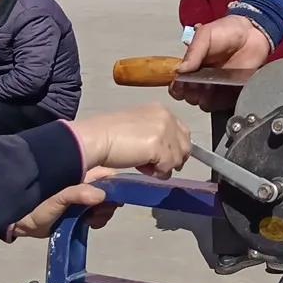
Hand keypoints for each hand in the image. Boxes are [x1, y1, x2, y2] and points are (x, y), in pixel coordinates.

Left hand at [8, 167, 118, 239]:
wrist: (18, 224)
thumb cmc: (35, 207)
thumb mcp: (55, 200)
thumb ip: (76, 194)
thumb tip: (102, 196)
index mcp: (81, 174)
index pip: (108, 175)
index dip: (115, 187)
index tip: (112, 202)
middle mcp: (84, 183)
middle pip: (109, 191)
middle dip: (108, 205)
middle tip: (98, 215)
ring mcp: (82, 197)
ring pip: (104, 203)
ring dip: (103, 214)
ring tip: (91, 221)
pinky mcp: (80, 211)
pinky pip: (97, 214)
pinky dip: (97, 220)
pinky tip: (89, 225)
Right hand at [69, 106, 191, 175]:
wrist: (97, 137)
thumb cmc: (110, 134)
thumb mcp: (139, 127)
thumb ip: (156, 134)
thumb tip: (168, 155)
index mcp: (162, 110)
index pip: (183, 133)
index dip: (175, 149)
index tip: (162, 158)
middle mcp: (167, 117)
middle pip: (185, 146)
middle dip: (173, 159)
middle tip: (154, 165)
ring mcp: (165, 131)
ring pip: (178, 159)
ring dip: (163, 167)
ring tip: (144, 165)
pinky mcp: (159, 147)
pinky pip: (168, 167)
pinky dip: (157, 173)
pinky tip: (142, 167)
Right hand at [170, 16, 272, 107]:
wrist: (253, 33)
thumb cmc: (226, 31)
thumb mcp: (205, 35)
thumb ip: (193, 51)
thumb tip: (179, 70)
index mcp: (192, 67)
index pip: (177, 85)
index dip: (177, 87)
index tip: (181, 84)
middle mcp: (202, 81)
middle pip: (190, 97)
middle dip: (191, 93)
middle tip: (198, 83)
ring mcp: (217, 88)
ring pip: (204, 104)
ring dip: (205, 99)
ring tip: (211, 85)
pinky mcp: (232, 93)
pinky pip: (223, 105)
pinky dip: (221, 101)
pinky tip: (223, 89)